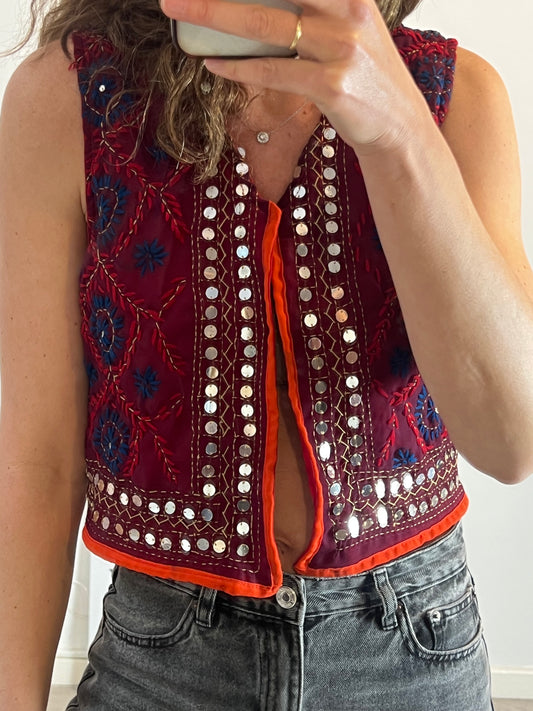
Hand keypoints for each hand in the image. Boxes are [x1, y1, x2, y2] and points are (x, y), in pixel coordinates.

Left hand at [160, 0, 433, 154]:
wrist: (399, 126)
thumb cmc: (365, 77)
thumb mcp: (348, 29)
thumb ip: (314, 10)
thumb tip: (253, 9)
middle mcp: (347, 10)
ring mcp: (341, 48)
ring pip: (264, 24)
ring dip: (213, 14)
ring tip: (177, 9)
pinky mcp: (331, 86)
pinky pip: (273, 71)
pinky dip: (238, 67)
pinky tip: (212, 63)